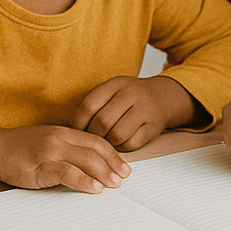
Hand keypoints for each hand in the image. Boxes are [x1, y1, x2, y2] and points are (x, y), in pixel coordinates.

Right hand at [0, 123, 130, 193]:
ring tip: (114, 184)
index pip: (95, 140)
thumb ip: (66, 148)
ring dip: (103, 173)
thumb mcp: (47, 141)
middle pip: (95, 149)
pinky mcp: (40, 166)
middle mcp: (59, 138)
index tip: (124, 167)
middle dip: (113, 164)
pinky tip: (94, 188)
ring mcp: (49, 151)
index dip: (113, 154)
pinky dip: (84, 181)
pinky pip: (67, 172)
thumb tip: (89, 163)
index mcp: (63, 131)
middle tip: (124, 178)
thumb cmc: (19, 148)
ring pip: (85, 160)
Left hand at [70, 75, 198, 150]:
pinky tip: (119, 143)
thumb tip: (67, 126)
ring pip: (117, 134)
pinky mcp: (153, 127)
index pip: (89, 105)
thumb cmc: (129, 97)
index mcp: (116, 84)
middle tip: (89, 140)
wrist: (162, 97)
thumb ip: (93, 104)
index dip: (77, 122)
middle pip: (102, 121)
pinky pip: (132, 143)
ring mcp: (144, 110)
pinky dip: (122, 147)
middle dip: (92, 135)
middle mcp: (131, 94)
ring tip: (104, 142)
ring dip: (107, 143)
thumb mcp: (111, 91)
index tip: (74, 131)